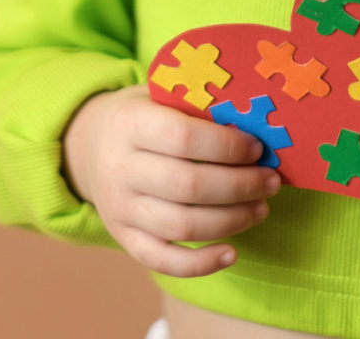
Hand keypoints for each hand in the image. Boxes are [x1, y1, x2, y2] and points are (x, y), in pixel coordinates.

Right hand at [62, 83, 280, 276]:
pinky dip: (200, 264)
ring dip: (231, 221)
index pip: (183, 138)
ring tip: (261, 208)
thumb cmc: (143, 116)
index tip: (257, 148)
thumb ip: (197, 105)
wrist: (89, 145)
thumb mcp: (160, 96)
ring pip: (181, 225)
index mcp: (129, 123)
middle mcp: (119, 168)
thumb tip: (254, 120)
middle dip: (240, 186)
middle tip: (271, 181)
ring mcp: (119, 207)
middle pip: (188, 186)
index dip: (227, 146)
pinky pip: (162, 260)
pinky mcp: (123, 237)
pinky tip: (231, 253)